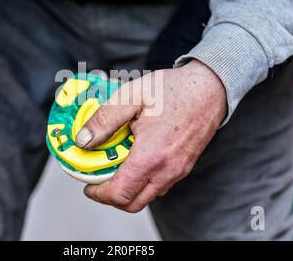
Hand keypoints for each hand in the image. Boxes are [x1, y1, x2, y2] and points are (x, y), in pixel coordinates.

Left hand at [76, 60, 226, 211]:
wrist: (210, 88)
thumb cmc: (173, 89)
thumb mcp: (131, 96)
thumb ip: (104, 120)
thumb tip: (83, 140)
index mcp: (151, 155)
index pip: (119, 193)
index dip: (98, 193)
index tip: (87, 184)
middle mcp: (167, 170)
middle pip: (132, 203)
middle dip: (110, 196)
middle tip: (98, 178)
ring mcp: (178, 171)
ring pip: (147, 196)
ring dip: (127, 189)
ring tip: (116, 166)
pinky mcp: (184, 167)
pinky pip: (159, 186)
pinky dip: (142, 182)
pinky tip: (135, 159)